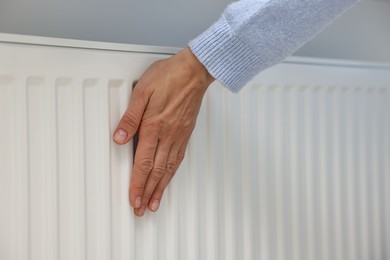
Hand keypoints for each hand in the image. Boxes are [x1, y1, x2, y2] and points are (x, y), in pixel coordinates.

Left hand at [113, 47, 213, 216]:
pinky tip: (169, 180)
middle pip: (156, 171)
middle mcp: (168, 135)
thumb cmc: (169, 76)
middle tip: (141, 209)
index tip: (133, 199)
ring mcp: (179, 136)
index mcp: (154, 126)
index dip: (137, 184)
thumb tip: (119, 138)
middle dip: (147, 193)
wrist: (195, 71)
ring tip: (155, 203)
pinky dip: (172, 174)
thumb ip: (130, 117)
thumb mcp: (142, 91)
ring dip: (160, 188)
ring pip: (169, 169)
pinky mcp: (186, 133)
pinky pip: (179, 159)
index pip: (143, 162)